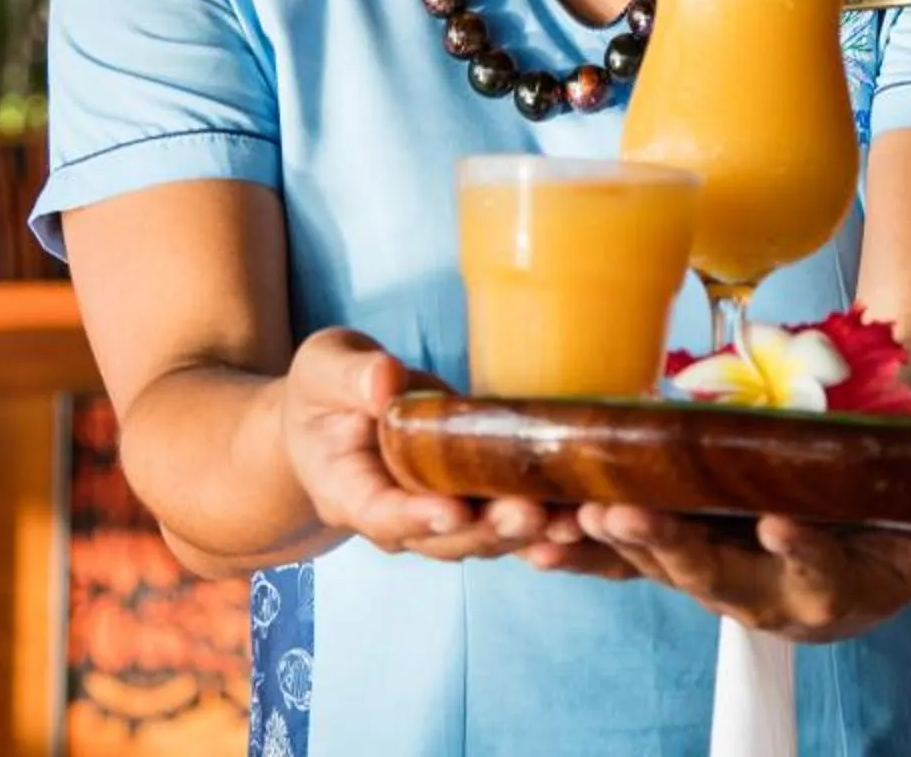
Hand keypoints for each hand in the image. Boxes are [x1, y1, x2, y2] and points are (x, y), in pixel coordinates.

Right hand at [276, 330, 552, 561]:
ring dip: (526, 535)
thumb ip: (351, 377)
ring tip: (569, 521)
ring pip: (482, 540)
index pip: (383, 515)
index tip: (453, 510)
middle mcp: (397, 520)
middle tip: (531, 513)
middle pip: (443, 540)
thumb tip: (387, 383)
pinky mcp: (473, 505)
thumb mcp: (325, 370)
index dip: (418, 517)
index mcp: (349, 493)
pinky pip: (508, 523)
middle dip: (488, 531)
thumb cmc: (325, 392)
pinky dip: (546, 526)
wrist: (334, 422)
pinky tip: (585, 518)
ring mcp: (437, 519)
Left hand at [561, 489, 910, 641]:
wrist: (851, 552)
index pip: (819, 573)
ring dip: (612, 549)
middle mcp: (763, 594)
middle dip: (670, 550)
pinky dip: (579, 555)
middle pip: (715, 577)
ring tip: (570, 521)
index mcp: (830, 589)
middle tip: (627, 518)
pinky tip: (534, 542)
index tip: (783, 525)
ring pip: (660, 569)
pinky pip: (622, 564)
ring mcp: (712, 579)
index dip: (802, 552)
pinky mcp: (674, 560)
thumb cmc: (893, 532)